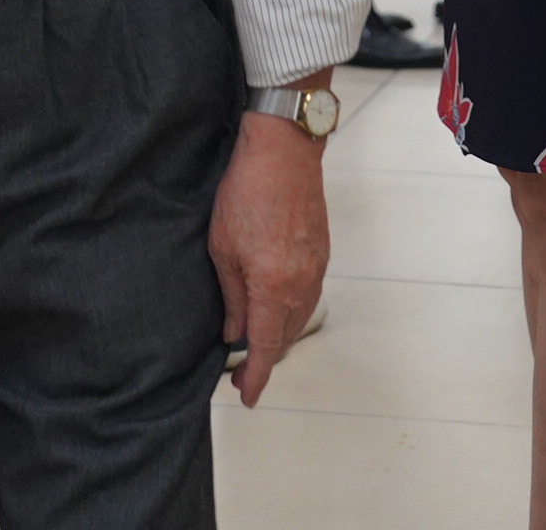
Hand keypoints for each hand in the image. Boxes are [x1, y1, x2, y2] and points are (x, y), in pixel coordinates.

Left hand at [207, 104, 329, 406]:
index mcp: (273, 287)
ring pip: (298, 318)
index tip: (247, 396)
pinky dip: (289, 310)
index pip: (265, 348)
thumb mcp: (222, 247)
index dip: (255, 377)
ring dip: (277, 334)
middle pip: (284, 337)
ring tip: (253, 340)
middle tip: (240, 371)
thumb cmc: (246, 191)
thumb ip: (231, 297)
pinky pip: (307, 295)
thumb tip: (233, 334)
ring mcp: (317, 268)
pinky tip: (273, 306)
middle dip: (264, 359)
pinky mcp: (322, 252)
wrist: (284, 149)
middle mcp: (301, 284)